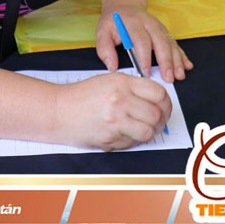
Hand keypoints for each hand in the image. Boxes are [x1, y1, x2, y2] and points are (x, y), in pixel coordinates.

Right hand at [55, 71, 171, 149]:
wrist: (58, 111)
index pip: (159, 93)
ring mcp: (115, 121)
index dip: (166, 103)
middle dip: (160, 121)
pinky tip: (121, 132)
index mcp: (122, 83)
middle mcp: (120, 101)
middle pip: (157, 115)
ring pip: (148, 132)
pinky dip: (131, 140)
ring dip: (148, 132)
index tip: (164, 107)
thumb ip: (133, 88)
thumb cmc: (82, 95)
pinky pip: (132, 143)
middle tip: (156, 122)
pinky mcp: (110, 139)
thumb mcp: (109, 81)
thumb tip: (158, 101)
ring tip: (140, 128)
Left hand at [95, 4, 192, 82]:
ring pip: (170, 43)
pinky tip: (187, 66)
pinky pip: (175, 43)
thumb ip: (105, 49)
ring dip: (177, 60)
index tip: (146, 74)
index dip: (144, 58)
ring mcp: (158, 26)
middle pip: (160, 42)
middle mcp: (148, 23)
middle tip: (168, 78)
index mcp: (132, 23)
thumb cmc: (113, 21)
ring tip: (179, 75)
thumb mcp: (102, 31)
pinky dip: (182, 55)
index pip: (141, 41)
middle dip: (166, 61)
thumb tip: (112, 67)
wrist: (124, 4)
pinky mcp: (164, 31)